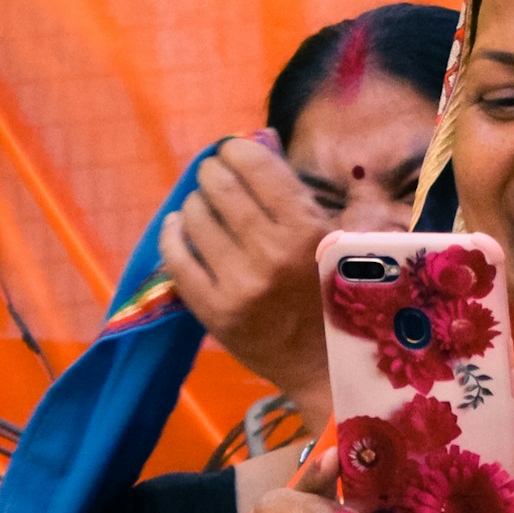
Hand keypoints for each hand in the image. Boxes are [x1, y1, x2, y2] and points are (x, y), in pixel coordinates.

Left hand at [160, 137, 329, 399]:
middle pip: (217, 185)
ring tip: (205, 208)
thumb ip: (301, 192)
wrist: (329, 369)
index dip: (236, 150)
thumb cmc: (341, 297)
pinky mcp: (214, 311)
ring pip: (194, 217)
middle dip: (213, 172)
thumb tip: (259, 143)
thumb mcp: (339, 238)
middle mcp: (270, 252)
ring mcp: (238, 284)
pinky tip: (178, 228)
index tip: (234, 152)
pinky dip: (172, 234)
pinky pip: (176, 258)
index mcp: (307, 228)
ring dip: (195, 204)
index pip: (254, 165)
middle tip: (216, 177)